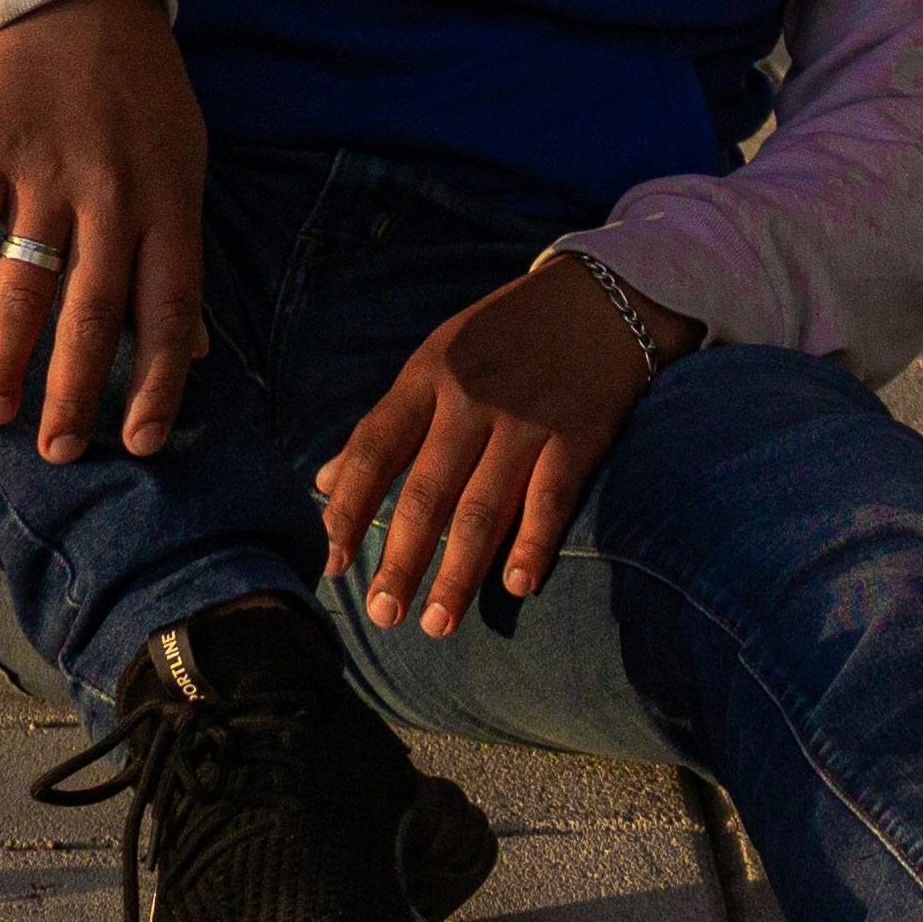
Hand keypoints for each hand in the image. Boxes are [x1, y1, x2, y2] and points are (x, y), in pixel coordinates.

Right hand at [0, 0, 206, 464]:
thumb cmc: (136, 88)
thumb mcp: (182, 160)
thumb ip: (180, 254)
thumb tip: (199, 351)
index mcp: (168, 199)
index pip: (171, 310)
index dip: (156, 382)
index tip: (139, 444)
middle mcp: (111, 192)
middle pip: (94, 312)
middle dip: (72, 391)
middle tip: (55, 452)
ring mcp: (45, 168)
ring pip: (25, 284)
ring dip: (6, 358)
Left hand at [319, 253, 702, 635]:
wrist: (599, 298)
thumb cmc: (506, 336)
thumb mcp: (436, 359)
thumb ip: (387, 423)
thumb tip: (324, 482)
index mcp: (427, 376)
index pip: (373, 449)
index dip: (349, 509)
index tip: (332, 563)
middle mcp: (470, 397)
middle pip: (426, 492)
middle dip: (401, 560)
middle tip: (383, 615)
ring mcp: (525, 418)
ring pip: (482, 507)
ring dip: (457, 572)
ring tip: (437, 624)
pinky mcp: (578, 433)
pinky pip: (550, 498)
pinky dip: (533, 544)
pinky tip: (515, 586)